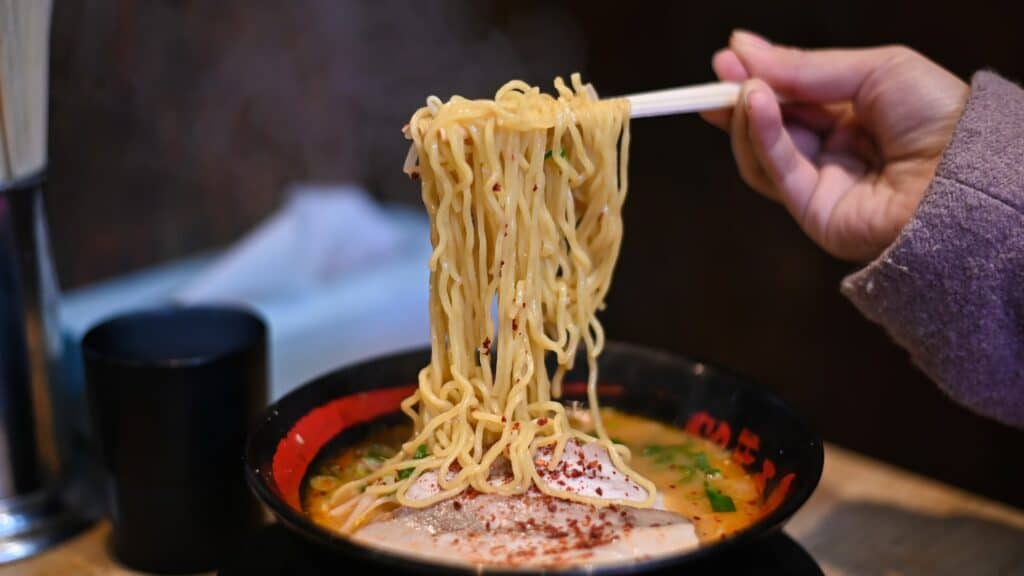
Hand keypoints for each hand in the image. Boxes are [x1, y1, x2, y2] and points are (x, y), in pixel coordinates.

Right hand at [702, 31, 968, 260]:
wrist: (966, 173)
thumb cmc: (939, 115)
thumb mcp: (873, 70)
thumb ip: (806, 66)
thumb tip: (744, 49)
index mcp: (854, 117)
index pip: (792, 98)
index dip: (758, 78)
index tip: (727, 58)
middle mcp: (833, 153)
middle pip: (770, 127)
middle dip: (740, 99)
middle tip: (717, 74)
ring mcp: (821, 185)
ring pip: (762, 153)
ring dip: (748, 117)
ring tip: (745, 88)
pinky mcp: (812, 213)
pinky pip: (776, 172)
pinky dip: (760, 137)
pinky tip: (756, 105)